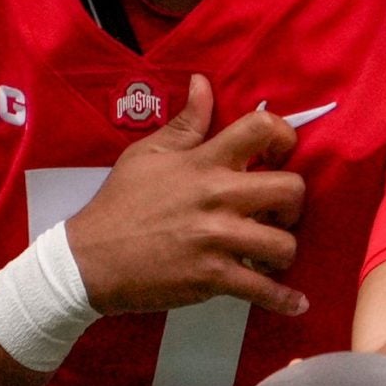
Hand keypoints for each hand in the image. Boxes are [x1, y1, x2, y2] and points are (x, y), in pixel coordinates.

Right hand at [63, 75, 306, 316]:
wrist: (90, 259)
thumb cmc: (120, 203)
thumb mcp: (148, 153)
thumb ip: (185, 122)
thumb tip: (203, 83)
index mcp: (203, 162)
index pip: (260, 129)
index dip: (284, 138)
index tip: (281, 154)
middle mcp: (217, 197)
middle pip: (291, 190)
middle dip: (294, 203)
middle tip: (276, 213)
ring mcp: (217, 240)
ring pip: (285, 244)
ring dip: (284, 251)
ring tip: (269, 253)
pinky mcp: (213, 278)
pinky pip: (263, 290)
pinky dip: (283, 300)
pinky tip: (294, 302)